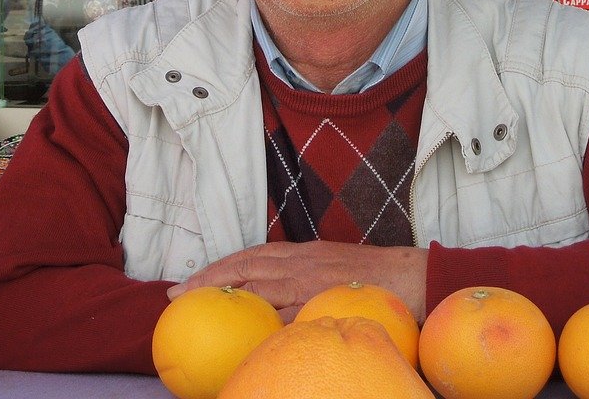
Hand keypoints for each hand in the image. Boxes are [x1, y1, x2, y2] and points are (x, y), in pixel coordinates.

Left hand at [166, 241, 428, 321]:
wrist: (412, 277)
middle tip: (176, 295)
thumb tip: (281, 298)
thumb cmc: (376, 277)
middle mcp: (301, 263)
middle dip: (208, 279)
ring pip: (258, 288)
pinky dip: (260, 323)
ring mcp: (309, 283)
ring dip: (223, 296)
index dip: (221, 265)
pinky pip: (284, 316)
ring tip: (195, 309)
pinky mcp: (320, 303)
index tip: (193, 278)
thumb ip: (307, 274)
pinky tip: (239, 336)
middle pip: (245, 268)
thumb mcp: (334, 265)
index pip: (253, 256)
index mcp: (303, 253)